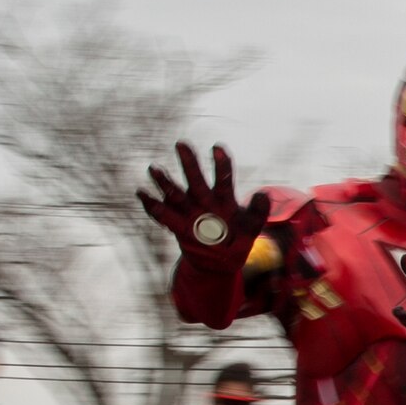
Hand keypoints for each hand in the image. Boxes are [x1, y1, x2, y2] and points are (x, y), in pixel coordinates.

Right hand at [138, 142, 269, 274]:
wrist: (220, 260)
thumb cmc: (238, 239)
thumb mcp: (252, 228)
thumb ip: (258, 212)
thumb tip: (263, 194)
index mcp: (223, 199)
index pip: (223, 178)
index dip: (220, 164)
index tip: (217, 147)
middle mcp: (204, 201)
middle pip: (196, 180)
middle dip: (189, 163)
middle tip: (182, 144)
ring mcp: (190, 212)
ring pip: (176, 194)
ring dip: (165, 182)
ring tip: (154, 169)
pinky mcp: (177, 225)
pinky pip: (163, 214)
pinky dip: (152, 205)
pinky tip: (142, 194)